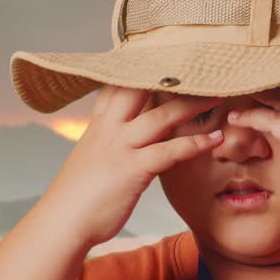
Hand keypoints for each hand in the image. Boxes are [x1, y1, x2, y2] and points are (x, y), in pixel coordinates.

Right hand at [43, 86, 225, 245]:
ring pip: (160, 116)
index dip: (140, 69)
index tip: (164, 56)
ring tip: (218, 97)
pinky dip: (195, 144)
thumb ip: (108, 142)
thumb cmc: (76, 197)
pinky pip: (169, 151)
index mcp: (99, 125)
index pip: (118, 85)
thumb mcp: (90, 159)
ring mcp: (121, 147)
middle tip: (200, 69)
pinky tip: (214, 139)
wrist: (61, 223)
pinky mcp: (132, 170)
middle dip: (171, 78)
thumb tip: (124, 139)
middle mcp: (109, 129)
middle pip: (141, 90)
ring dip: (192, 105)